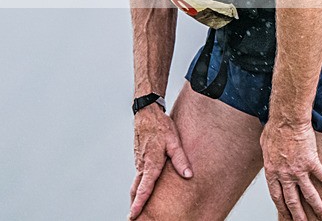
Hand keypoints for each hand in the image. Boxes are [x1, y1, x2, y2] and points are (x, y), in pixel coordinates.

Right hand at [129, 104, 192, 218]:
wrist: (146, 112)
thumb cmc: (160, 126)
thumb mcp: (174, 142)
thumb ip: (181, 160)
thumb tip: (188, 175)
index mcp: (151, 163)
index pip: (144, 188)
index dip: (139, 203)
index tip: (133, 215)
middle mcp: (142, 164)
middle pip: (136, 189)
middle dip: (134, 205)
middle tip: (133, 218)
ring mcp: (139, 161)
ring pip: (136, 182)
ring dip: (135, 196)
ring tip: (137, 209)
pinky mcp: (139, 157)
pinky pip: (138, 175)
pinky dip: (138, 186)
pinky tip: (142, 189)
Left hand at [260, 121, 321, 220]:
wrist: (286, 120)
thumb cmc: (274, 129)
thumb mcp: (265, 146)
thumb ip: (270, 158)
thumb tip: (271, 161)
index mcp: (272, 171)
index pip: (276, 196)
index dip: (282, 207)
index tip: (287, 215)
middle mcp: (284, 174)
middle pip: (292, 200)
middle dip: (298, 215)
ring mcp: (298, 170)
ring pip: (309, 194)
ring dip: (318, 207)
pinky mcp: (311, 162)